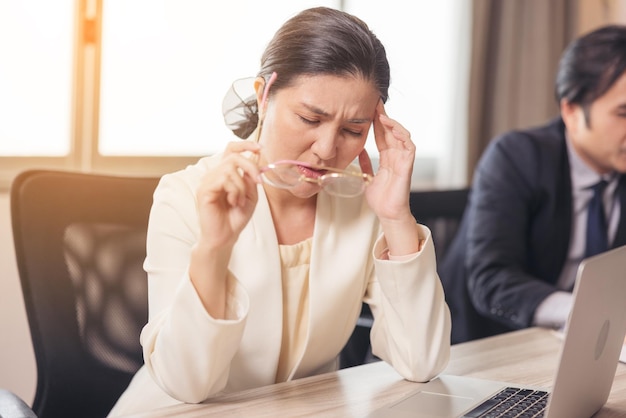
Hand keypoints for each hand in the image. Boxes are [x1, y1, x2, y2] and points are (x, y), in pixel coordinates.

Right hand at [195, 141, 261, 249]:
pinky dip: (234, 191)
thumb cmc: (235, 218)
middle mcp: (213, 175)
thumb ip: (251, 178)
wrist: (225, 237)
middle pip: (233, 157)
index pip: (231, 150)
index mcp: (224, 174)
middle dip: (250, 167)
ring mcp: (207, 182)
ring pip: (229, 169)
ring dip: (241, 186)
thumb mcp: (251, 196)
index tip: (259, 148)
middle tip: (259, 182)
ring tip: (240, 201)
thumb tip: (254, 160)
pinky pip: (223, 180)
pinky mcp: (204, 190)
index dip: (244, 145)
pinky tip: (233, 203)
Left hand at [360, 100, 414, 221]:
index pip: (382, 135)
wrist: (388, 213)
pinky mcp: (407, 166)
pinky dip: (403, 137)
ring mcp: (403, 160)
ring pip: (402, 136)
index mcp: (387, 158)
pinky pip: (409, 147)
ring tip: (382, 115)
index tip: (369, 108)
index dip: (376, 122)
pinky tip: (394, 130)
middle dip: (384, 116)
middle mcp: (397, 156)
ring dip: (393, 124)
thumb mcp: (367, 178)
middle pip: (391, 131)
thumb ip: (365, 164)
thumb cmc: (380, 199)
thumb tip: (358, 150)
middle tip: (375, 103)